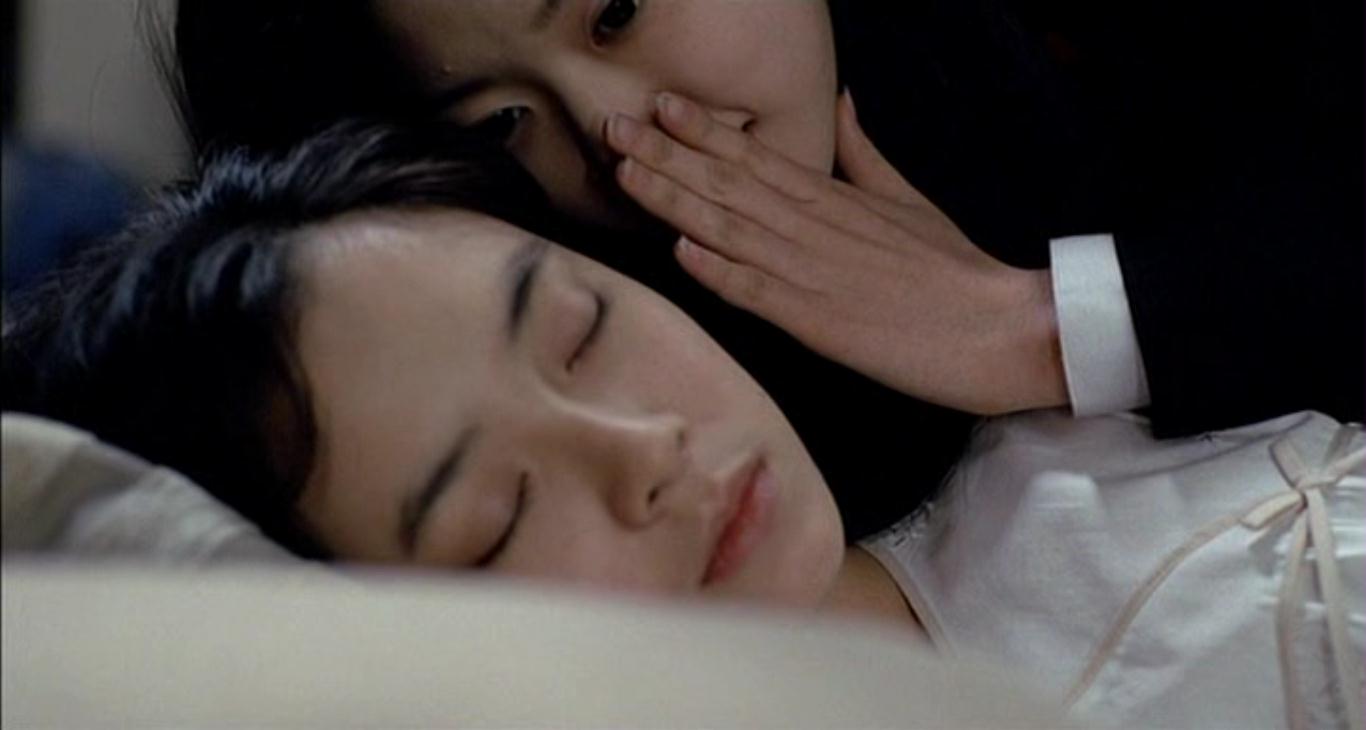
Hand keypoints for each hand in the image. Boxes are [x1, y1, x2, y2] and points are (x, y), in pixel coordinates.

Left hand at [605, 90, 1067, 414]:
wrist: (1004, 326)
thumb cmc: (955, 270)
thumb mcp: (908, 198)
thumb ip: (864, 154)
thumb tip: (842, 102)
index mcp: (834, 199)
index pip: (758, 156)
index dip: (703, 131)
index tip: (658, 104)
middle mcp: (815, 228)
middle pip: (730, 184)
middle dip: (668, 154)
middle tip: (614, 127)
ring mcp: (814, 274)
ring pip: (732, 229)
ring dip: (675, 200)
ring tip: (625, 173)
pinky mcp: (820, 323)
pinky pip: (761, 294)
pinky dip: (720, 271)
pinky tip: (680, 250)